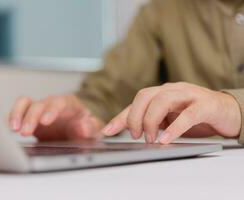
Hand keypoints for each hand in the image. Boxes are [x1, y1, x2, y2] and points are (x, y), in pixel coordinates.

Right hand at [8, 95, 103, 140]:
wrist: (77, 131)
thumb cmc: (86, 128)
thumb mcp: (94, 130)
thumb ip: (92, 127)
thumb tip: (85, 125)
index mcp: (69, 104)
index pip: (59, 103)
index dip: (51, 110)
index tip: (45, 121)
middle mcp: (52, 105)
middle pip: (38, 104)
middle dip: (30, 117)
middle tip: (25, 131)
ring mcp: (40, 111)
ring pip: (24, 104)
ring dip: (17, 114)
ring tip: (13, 128)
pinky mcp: (30, 119)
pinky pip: (18, 113)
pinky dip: (11, 118)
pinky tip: (5, 127)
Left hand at [102, 82, 240, 143]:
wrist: (227, 111)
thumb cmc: (195, 116)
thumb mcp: (169, 119)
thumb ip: (152, 122)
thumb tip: (130, 132)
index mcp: (161, 93)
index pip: (136, 102)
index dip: (120, 117)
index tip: (107, 131)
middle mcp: (172, 90)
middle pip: (145, 96)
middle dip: (135, 117)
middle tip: (136, 135)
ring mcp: (189, 95)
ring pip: (163, 100)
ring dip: (151, 120)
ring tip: (150, 138)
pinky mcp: (205, 104)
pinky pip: (188, 114)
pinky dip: (175, 127)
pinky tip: (166, 139)